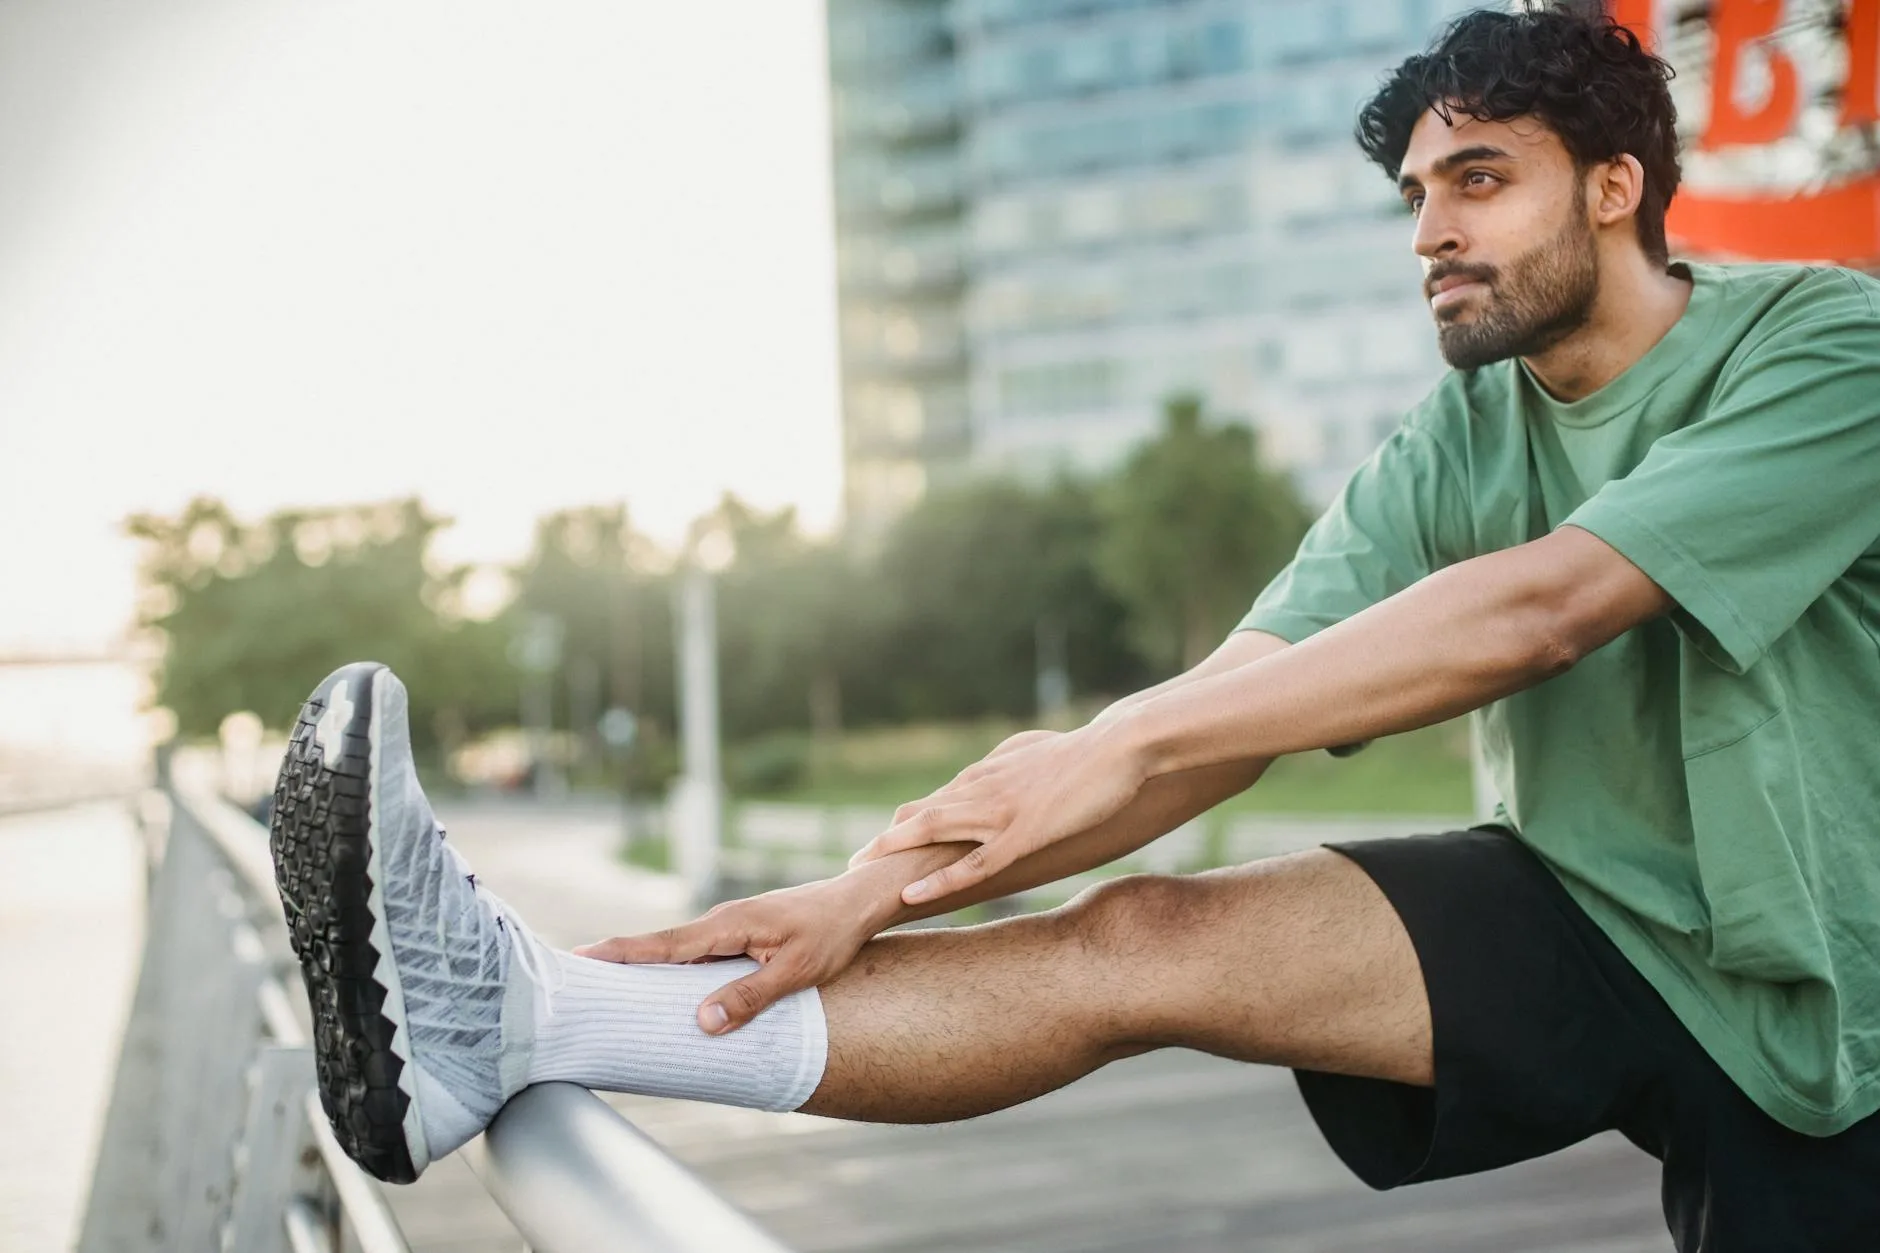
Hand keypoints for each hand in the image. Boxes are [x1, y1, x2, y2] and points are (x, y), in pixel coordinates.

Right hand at [573, 875, 889, 1034]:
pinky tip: (661, 986)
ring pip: (677, 951)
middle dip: (618, 960)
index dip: (621, 953)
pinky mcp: (739, 933)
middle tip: (571, 976)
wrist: (857, 902)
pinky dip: (672, 966)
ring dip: (644, 965)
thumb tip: (702, 1022)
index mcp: (728, 925)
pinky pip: (696, 953)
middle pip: (660, 946)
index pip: (663, 944)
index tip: (581, 956)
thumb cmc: (832, 934)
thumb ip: (751, 996)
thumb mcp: (797, 971)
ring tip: (602, 987)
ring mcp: (729, 925)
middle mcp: (721, 921)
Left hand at [848, 716, 1151, 905]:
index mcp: (988, 773)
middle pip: (921, 815)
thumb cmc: (1088, 752)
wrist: (1120, 747)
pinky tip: (912, 894)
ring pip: (932, 833)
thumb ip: (1011, 761)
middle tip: (854, 862)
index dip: (907, 822)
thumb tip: (998, 765)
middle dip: (885, 840)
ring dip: (894, 853)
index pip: (936, 800)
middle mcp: (983, 789)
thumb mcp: (1037, 751)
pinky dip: (939, 880)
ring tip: (861, 874)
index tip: (883, 840)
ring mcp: (999, 811)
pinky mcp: (1022, 834)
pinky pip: (973, 864)